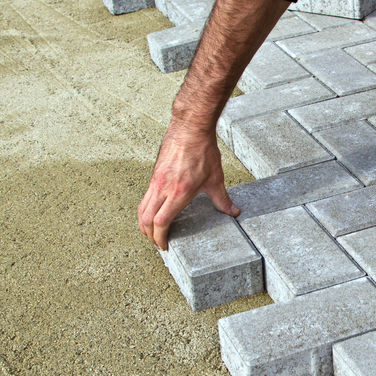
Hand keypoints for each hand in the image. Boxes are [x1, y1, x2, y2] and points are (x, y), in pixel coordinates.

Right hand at [138, 125, 238, 249]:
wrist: (190, 129)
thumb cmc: (203, 152)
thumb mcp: (216, 179)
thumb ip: (223, 200)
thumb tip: (234, 212)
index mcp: (178, 193)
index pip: (161, 222)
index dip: (160, 238)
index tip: (164, 246)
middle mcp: (162, 188)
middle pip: (146, 219)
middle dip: (149, 235)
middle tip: (157, 243)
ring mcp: (156, 181)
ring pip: (142, 208)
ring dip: (144, 224)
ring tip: (151, 233)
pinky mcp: (154, 174)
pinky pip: (145, 197)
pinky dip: (145, 210)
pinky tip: (153, 213)